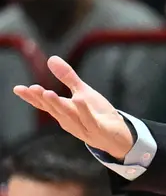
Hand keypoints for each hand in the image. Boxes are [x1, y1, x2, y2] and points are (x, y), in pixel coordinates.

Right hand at [12, 56, 133, 159]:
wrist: (118, 137)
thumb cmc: (97, 114)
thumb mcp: (82, 92)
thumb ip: (67, 77)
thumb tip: (51, 58)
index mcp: (63, 112)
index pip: (44, 105)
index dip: (31, 97)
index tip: (18, 88)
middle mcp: (69, 121)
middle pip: (54, 109)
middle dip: (43, 99)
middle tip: (32, 88)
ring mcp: (83, 127)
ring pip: (69, 115)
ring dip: (59, 105)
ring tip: (49, 93)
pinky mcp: (98, 130)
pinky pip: (89, 120)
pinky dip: (83, 111)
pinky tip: (78, 100)